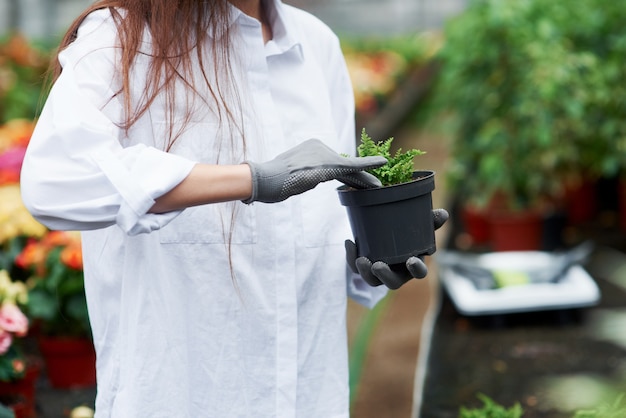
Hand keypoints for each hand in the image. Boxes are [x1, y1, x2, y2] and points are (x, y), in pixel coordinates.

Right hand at [243, 139, 386, 203]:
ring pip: (349, 169)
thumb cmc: (270, 182)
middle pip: (343, 165)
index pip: (333, 162)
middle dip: (359, 176)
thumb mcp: (289, 174)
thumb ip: (303, 173)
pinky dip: (369, 164)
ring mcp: (324, 154)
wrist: (263, 180)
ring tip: (378, 186)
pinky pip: (353, 165)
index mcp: (310, 147)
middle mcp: (319, 146)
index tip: (355, 183)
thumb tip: (310, 179)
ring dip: (364, 179)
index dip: (346, 175)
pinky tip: (383, 163)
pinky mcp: (328, 164)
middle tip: (374, 184)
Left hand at [346, 208, 448, 288]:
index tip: (412, 261)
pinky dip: (351, 257)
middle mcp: (397, 273)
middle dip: (384, 276)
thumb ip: (430, 221)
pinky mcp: (364, 268)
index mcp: (413, 265)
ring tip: (360, 259)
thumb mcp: (420, 225)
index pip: (419, 273)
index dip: (416, 270)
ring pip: (372, 281)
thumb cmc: (408, 232)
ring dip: (365, 273)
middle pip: (392, 283)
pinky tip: (351, 242)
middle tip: (377, 266)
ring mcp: (379, 273)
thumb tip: (443, 214)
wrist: (385, 231)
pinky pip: (356, 269)